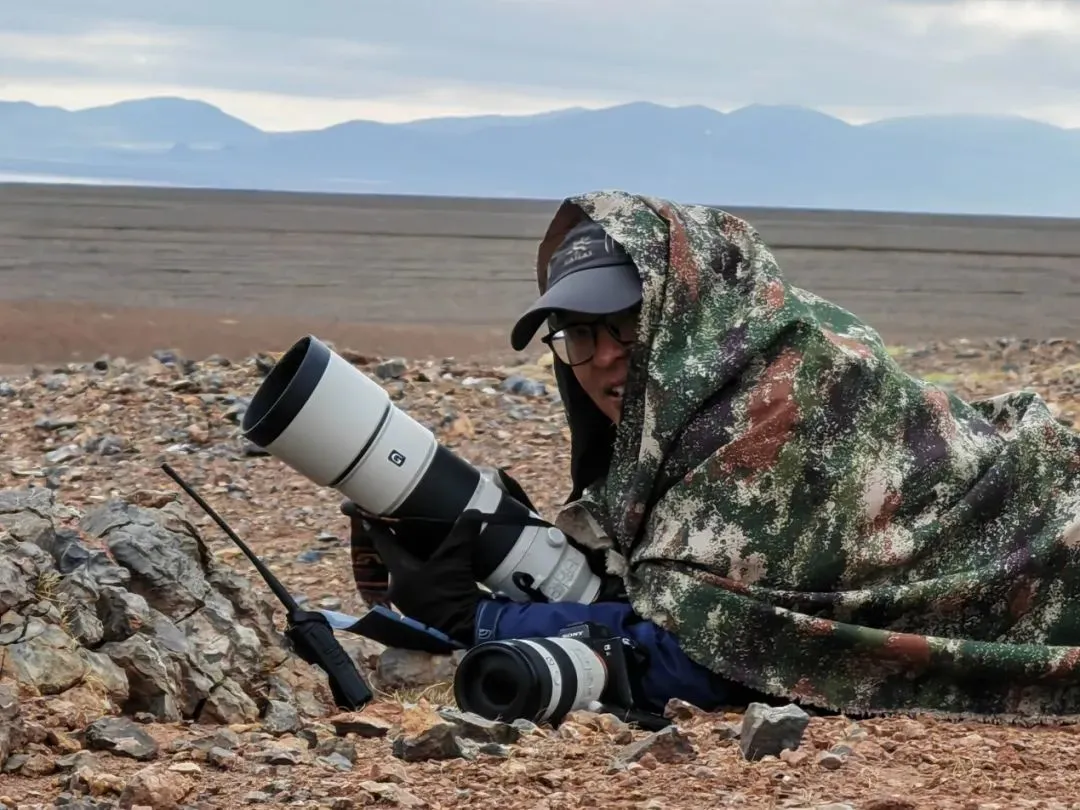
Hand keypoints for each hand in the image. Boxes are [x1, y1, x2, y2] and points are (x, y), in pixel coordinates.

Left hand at [364, 510, 483, 645]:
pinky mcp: (420, 606)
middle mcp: (398, 586)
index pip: (383, 543)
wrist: (463, 631)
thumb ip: (462, 533)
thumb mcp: (457, 560)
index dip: (376, 526)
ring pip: (405, 568)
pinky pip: (416, 579)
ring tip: (418, 537)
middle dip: (396, 539)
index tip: (366, 511)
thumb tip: (472, 511)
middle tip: (399, 520)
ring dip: (410, 554)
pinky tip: (432, 560)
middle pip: (393, 555)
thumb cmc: (451, 594)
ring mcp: (408, 599)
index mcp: (399, 572)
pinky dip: (421, 568)